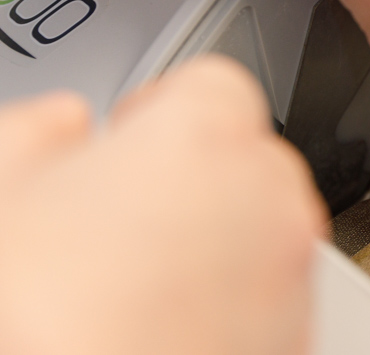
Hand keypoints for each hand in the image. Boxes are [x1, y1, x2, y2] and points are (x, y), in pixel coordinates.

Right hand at [0, 57, 325, 354]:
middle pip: (243, 157)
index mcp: (205, 136)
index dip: (160, 109)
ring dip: (212, 241)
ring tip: (127, 291)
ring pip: (260, 228)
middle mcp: (271, 197)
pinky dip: (231, 302)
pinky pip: (269, 293)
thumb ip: (35, 131)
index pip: (211, 80)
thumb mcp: (1, 192)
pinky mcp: (299, 336)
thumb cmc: (40, 322)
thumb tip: (57, 125)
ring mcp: (293, 272)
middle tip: (114, 224)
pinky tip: (158, 332)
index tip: (126, 139)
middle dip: (187, 179)